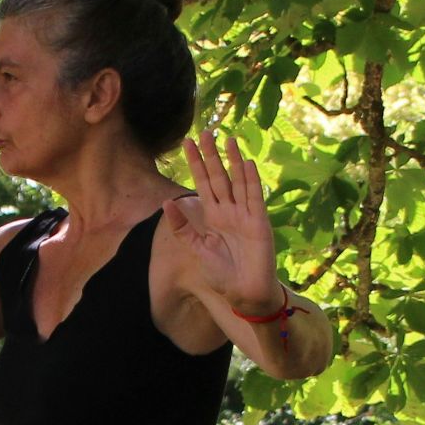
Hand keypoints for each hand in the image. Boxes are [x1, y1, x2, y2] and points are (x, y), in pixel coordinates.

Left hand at [163, 130, 279, 312]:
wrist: (243, 293)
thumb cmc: (222, 273)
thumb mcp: (196, 249)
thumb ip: (182, 228)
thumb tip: (166, 203)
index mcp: (213, 216)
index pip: (203, 183)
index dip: (197, 164)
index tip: (188, 143)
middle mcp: (229, 211)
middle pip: (219, 177)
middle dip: (213, 156)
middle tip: (207, 132)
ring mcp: (245, 215)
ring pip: (238, 182)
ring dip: (233, 161)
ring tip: (229, 139)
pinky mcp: (258, 223)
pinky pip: (254, 198)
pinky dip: (250, 181)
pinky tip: (246, 164)